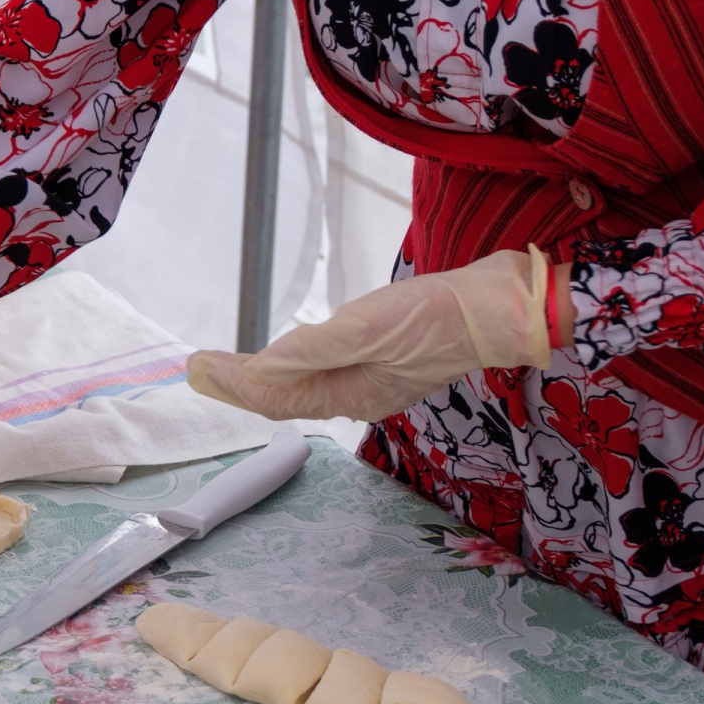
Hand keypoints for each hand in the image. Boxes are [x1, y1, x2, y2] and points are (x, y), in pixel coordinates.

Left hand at [186, 246, 554, 420]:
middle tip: (198, 369)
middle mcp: (357, 395)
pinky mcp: (385, 360)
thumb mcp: (371, 326)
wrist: (505, 306)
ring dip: (261, 378)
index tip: (199, 366)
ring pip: (302, 388)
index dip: (234, 383)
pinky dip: (294, 368)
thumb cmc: (441, 315)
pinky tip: (286, 360)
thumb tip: (264, 367)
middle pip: (284, 398)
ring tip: (226, 367)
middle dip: (238, 385)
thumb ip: (314, 348)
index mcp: (351, 393)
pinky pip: (324, 373)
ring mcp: (372, 380)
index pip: (276, 396)